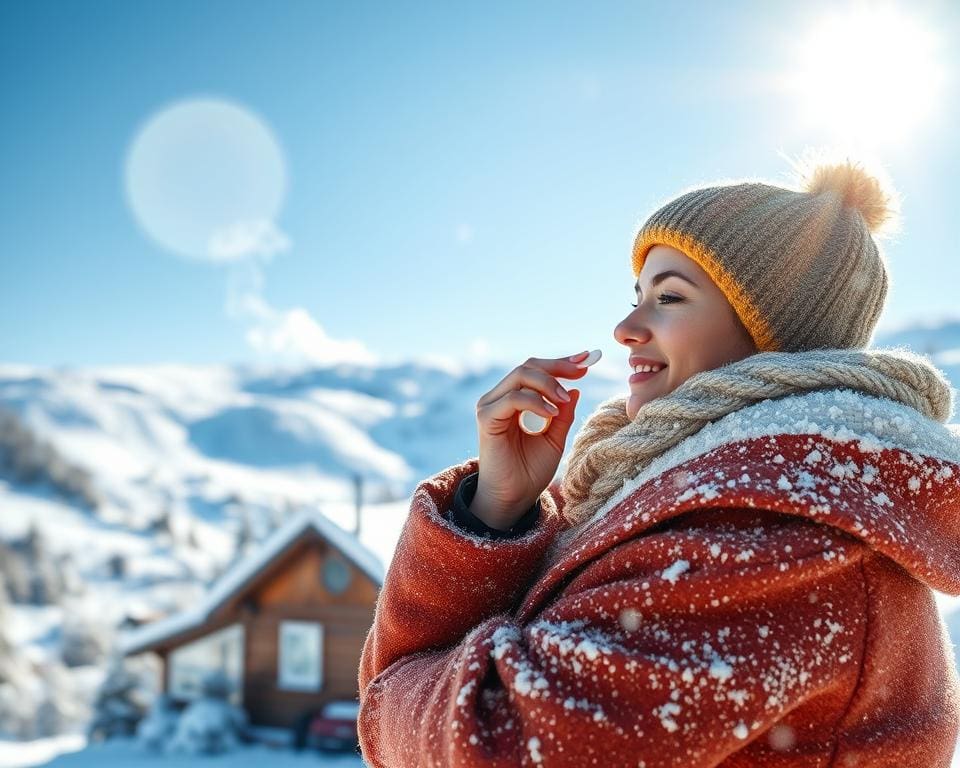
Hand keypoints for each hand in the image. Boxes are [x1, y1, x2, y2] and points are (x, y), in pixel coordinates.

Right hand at [471, 351, 591, 528]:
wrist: (514, 498)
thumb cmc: (531, 471)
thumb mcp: (555, 438)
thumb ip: (563, 414)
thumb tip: (575, 389)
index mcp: (514, 400)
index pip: (536, 370)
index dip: (561, 363)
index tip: (588, 359)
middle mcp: (499, 398)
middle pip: (529, 366)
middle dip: (558, 366)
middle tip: (582, 372)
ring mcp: (490, 405)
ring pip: (521, 375)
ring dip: (548, 384)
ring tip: (565, 401)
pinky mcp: (487, 417)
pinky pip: (513, 397)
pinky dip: (535, 401)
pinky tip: (551, 413)